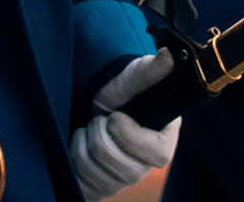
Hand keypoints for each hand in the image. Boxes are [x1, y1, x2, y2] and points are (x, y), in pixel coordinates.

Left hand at [70, 49, 178, 198]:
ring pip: (102, 177)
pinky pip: (84, 184)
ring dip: (86, 145)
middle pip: (126, 170)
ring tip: (91, 126)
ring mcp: (123, 180)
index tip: (114, 116)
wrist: (93, 104)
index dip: (133, 137)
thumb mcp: (132, 77)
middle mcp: (146, 166)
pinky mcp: (101, 188)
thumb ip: (150, 70)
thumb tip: (169, 55)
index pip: (159, 155)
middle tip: (100, 117)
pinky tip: (80, 142)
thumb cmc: (120, 91)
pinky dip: (74, 158)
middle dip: (102, 137)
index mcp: (163, 140)